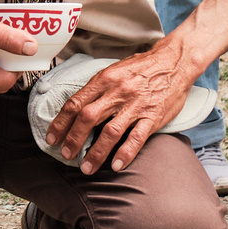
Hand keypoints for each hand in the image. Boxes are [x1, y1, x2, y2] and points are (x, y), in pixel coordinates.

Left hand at [43, 43, 196, 173]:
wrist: (174, 62)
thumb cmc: (142, 67)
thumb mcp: (114, 70)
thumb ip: (97, 89)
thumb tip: (76, 107)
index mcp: (105, 79)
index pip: (76, 103)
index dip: (60, 123)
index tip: (52, 138)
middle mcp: (118, 92)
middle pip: (88, 118)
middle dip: (73, 139)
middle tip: (66, 155)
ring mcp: (136, 105)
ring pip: (110, 132)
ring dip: (96, 152)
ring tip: (87, 167)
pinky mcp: (153, 116)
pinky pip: (137, 137)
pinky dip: (125, 153)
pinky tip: (116, 165)